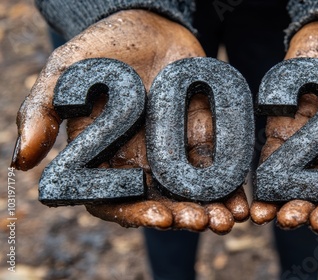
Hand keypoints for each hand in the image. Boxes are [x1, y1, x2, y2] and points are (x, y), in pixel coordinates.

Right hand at [12, 10, 248, 233]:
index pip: (114, 199)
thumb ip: (42, 113)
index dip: (134, 213)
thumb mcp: (67, 74)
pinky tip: (243, 201)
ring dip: (210, 211)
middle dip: (181, 216)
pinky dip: (230, 189)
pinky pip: (217, 171)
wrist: (149, 27)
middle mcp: (140, 165)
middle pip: (159, 202)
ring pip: (191, 194)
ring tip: (228, 219)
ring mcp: (174, 156)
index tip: (158, 216)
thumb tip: (21, 162)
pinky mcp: (203, 141)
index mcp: (103, 159)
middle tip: (202, 222)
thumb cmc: (103, 51)